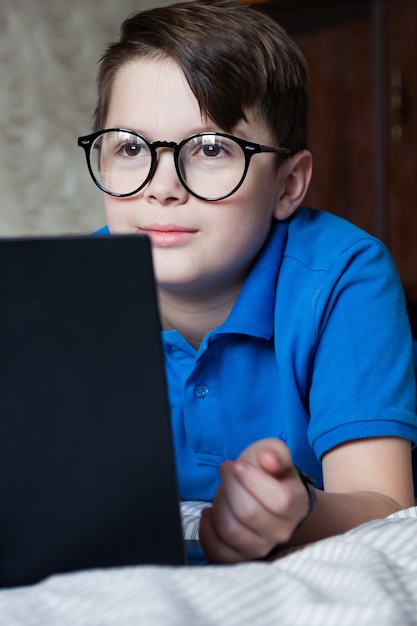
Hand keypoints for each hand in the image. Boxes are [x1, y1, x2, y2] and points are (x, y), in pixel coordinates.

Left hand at [199, 438, 310, 562]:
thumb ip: (275, 452)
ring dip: (219, 505)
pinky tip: (209, 513)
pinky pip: (218, 551)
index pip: (278, 500)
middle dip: (230, 487)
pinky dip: (207, 530)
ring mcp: (262, 547)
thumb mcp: (274, 452)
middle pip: (248, 513)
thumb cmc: (269, 472)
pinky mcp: (240, 557)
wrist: (267, 496)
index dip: (251, 480)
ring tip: (222, 492)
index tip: (238, 465)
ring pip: (231, 531)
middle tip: (227, 472)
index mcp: (296, 504)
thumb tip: (268, 459)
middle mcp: (283, 531)